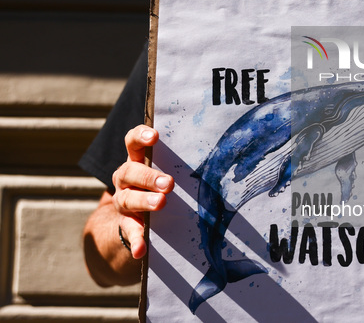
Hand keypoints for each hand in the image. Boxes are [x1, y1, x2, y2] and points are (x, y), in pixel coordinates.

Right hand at [111, 125, 173, 258]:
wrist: (136, 215)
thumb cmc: (160, 184)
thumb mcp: (165, 170)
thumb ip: (180, 163)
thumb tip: (217, 156)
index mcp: (136, 161)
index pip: (132, 143)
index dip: (140, 136)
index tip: (155, 136)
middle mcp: (125, 179)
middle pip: (130, 172)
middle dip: (149, 176)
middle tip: (169, 183)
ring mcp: (123, 201)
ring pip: (127, 199)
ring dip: (144, 201)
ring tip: (161, 203)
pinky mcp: (126, 223)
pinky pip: (129, 231)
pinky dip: (136, 240)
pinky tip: (141, 250)